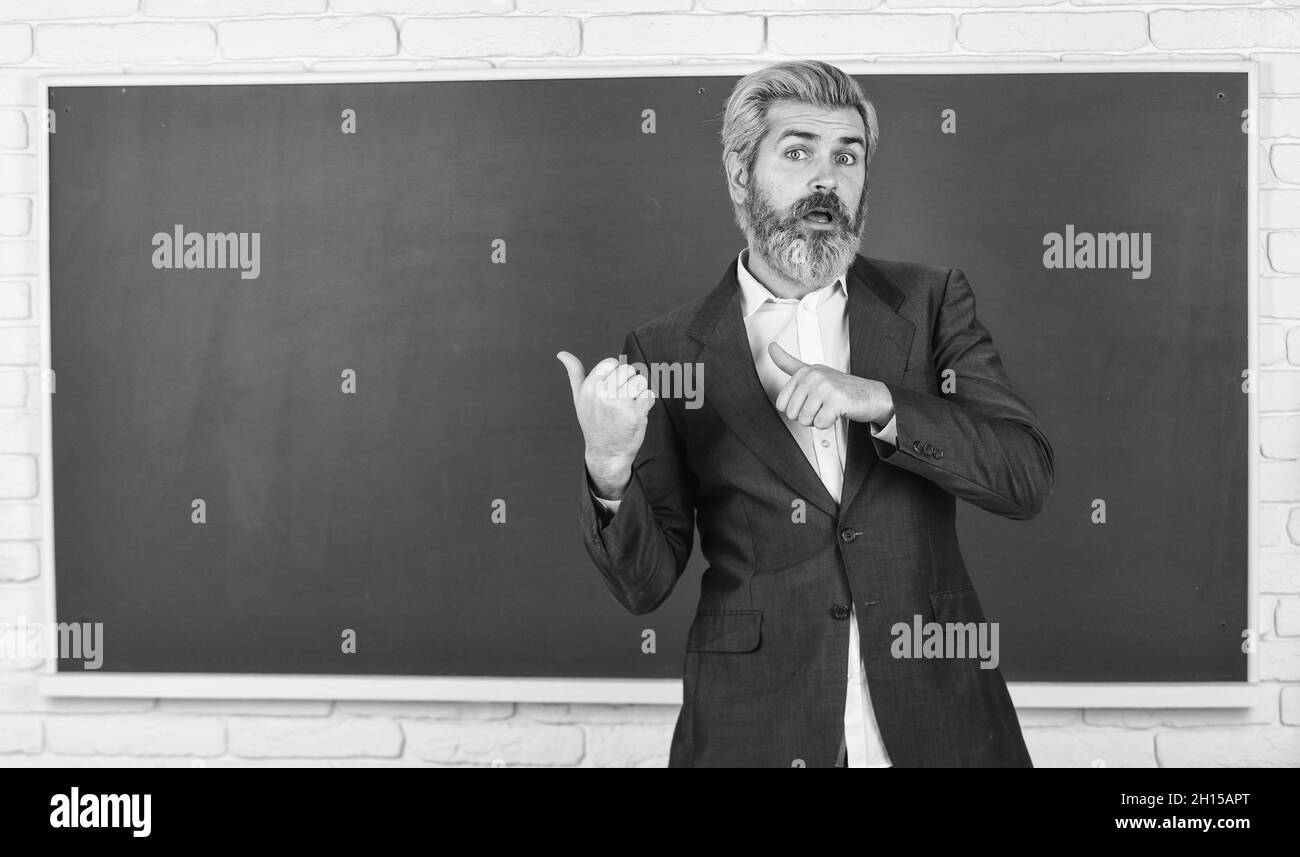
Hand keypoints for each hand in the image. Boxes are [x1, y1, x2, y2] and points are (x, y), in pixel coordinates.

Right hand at [557, 351, 655, 498]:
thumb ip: (574, 373)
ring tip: (628, 405)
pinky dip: (646, 402)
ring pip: (640, 380)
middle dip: (628, 382)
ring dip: (638, 392)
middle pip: (628, 369)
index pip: (611, 362)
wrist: (606, 453)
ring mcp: (620, 404)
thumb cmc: (593, 421)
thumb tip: (561, 353)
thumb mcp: (579, 397)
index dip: (615, 373)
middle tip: (620, 399)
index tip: (612, 387)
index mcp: (589, 388)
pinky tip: (636, 412)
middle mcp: (603, 394)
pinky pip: (649, 394)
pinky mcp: (636, 414)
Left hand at [768, 341, 892, 428]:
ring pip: (805, 420)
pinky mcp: (836, 400)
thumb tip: (771, 347)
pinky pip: (820, 424)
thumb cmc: (840, 387)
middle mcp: (813, 376)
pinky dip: (829, 423)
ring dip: (818, 420)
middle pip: (793, 414)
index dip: (796, 409)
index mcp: (804, 372)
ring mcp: (824, 387)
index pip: (782, 404)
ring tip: (830, 408)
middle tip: (822, 406)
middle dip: (807, 416)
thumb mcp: (812, 372)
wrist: (871, 395)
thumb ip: (789, 363)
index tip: (810, 401)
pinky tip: (837, 412)